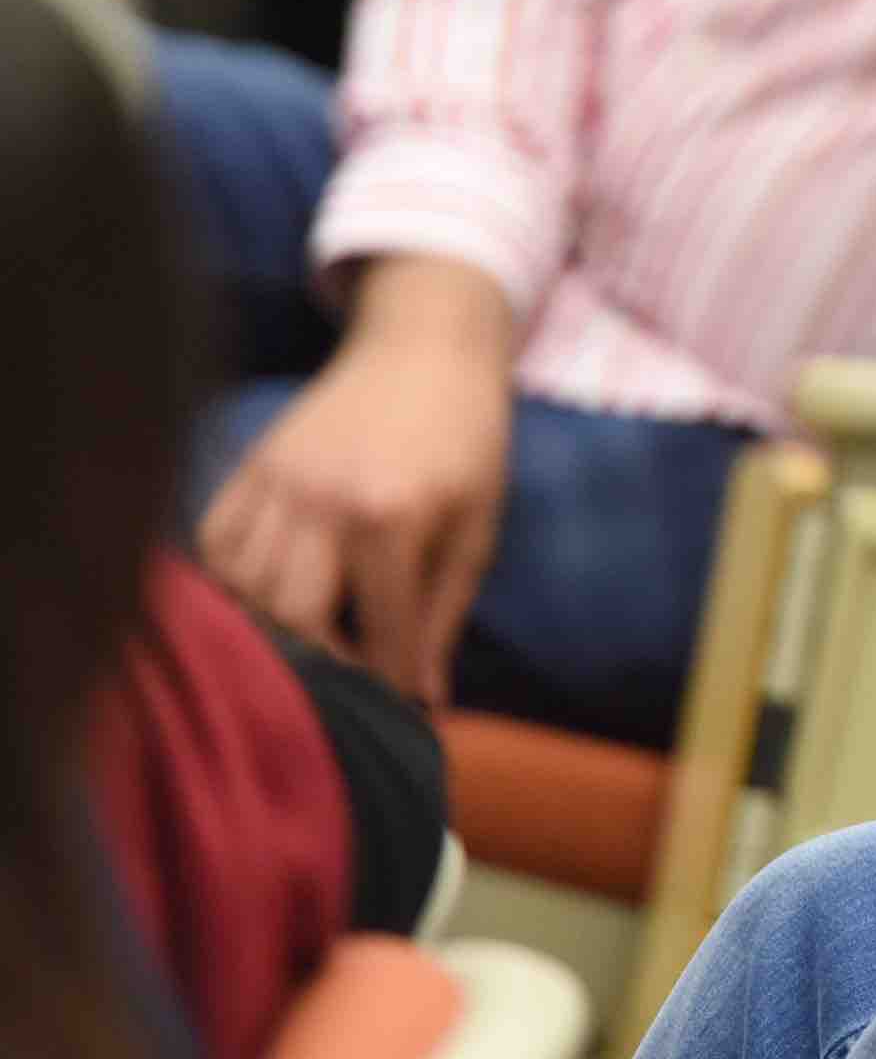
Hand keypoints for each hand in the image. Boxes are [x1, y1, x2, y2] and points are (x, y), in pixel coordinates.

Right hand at [194, 264, 517, 707]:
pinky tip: (260, 597)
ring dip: (269, 628)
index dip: (389, 681)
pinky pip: (214, 544)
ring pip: (242, 588)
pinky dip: (228, 582)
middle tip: (346, 681)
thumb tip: (426, 698)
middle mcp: (324, 502)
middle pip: (292, 620)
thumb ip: (446, 613)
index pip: (382, 630)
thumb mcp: (479, 524)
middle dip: (321, 665)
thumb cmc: (467, 440)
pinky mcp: (251, 466)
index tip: (395, 709)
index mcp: (392, 517)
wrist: (426, 349)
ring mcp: (277, 482)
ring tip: (306, 643)